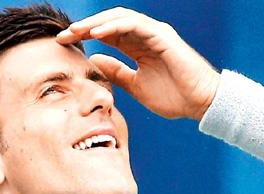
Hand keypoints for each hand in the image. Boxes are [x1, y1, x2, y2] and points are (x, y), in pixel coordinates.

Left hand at [56, 7, 219, 119]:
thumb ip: (117, 72)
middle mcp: (145, 36)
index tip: (63, 44)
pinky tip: (97, 33)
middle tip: (63, 35)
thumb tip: (95, 60)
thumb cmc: (174, 97)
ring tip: (76, 31)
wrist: (200, 104)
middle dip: (84, 27)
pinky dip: (114, 26)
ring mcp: (154, 33)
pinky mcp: (162, 36)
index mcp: (138, 47)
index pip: (107, 34)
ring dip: (95, 23)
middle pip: (109, 23)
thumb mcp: (136, 86)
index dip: (84, 36)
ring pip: (119, 18)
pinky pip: (134, 25)